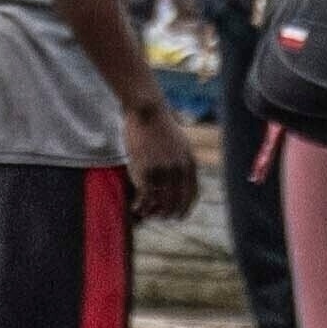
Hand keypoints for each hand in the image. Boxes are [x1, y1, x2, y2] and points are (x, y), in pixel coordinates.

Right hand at [115, 91, 202, 214]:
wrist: (147, 110)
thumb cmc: (160, 125)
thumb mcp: (180, 144)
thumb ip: (181, 162)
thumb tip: (179, 179)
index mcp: (190, 163)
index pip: (191, 195)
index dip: (185, 208)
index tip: (178, 215)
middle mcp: (179, 170)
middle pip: (176, 202)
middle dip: (168, 214)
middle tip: (160, 217)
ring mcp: (163, 172)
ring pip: (160, 203)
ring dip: (153, 213)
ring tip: (146, 214)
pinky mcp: (146, 171)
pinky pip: (145, 197)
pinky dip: (140, 206)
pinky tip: (135, 208)